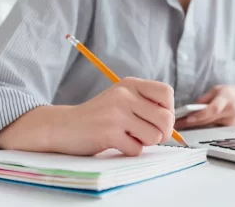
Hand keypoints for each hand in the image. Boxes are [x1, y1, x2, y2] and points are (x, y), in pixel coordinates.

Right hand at [50, 77, 174, 156]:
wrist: (63, 126)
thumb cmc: (97, 117)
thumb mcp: (121, 99)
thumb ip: (144, 105)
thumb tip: (172, 124)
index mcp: (130, 84)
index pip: (166, 92)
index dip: (168, 110)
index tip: (156, 119)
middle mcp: (124, 95)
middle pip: (166, 118)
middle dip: (161, 132)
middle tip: (146, 135)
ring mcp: (116, 113)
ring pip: (154, 136)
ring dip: (144, 143)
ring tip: (128, 137)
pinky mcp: (109, 132)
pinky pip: (137, 149)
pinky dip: (129, 151)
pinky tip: (116, 143)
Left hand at [174, 85, 234, 129]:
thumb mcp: (220, 89)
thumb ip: (206, 98)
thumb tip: (192, 108)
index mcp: (227, 99)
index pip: (212, 110)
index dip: (200, 115)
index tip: (187, 119)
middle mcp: (230, 112)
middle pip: (208, 120)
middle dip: (191, 122)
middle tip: (177, 124)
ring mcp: (231, 122)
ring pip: (209, 125)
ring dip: (196, 125)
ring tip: (181, 124)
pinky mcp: (231, 128)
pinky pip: (214, 126)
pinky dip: (204, 125)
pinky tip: (194, 125)